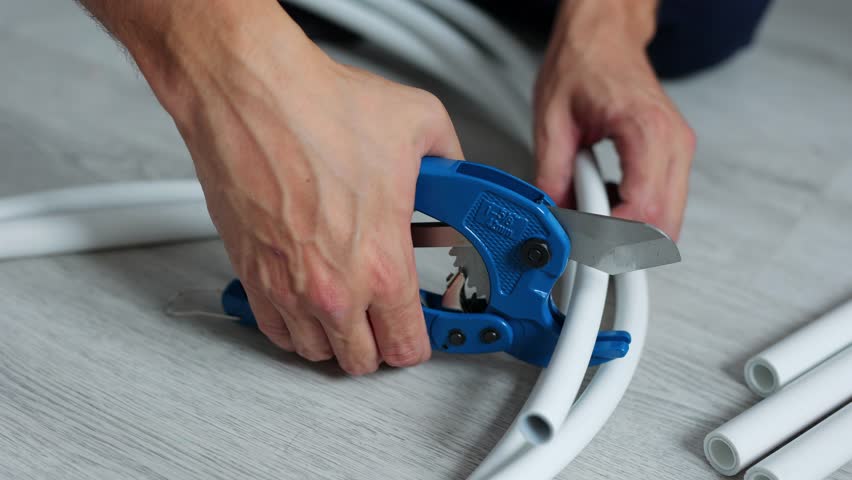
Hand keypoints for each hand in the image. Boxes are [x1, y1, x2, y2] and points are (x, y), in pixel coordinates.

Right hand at [97, 2, 463, 373]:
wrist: (249, 95)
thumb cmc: (317, 109)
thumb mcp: (418, 124)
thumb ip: (449, 159)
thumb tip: (453, 171)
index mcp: (381, 262)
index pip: (407, 345)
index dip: (420, 341)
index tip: (421, 327)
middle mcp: (333, 287)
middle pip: (361, 361)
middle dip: (379, 344)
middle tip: (385, 318)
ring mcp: (288, 287)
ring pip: (316, 352)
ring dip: (335, 338)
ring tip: (348, 309)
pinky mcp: (251, 275)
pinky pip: (275, 330)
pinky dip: (294, 325)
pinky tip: (307, 300)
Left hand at [534, 0, 695, 239]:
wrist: (604, 35)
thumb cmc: (584, 63)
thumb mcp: (552, 120)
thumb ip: (551, 173)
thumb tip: (553, 214)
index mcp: (646, 130)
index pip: (643, 208)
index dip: (613, 236)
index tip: (585, 244)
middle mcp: (673, 141)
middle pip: (665, 222)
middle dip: (626, 243)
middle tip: (588, 242)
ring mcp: (679, 148)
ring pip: (670, 217)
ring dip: (632, 229)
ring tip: (594, 213)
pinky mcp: (675, 153)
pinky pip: (666, 200)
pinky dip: (638, 213)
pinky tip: (608, 201)